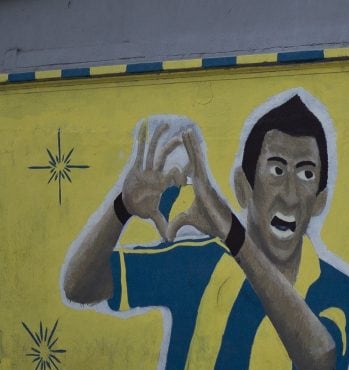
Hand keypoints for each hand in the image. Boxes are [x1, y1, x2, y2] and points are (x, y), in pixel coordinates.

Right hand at [121, 120, 187, 238]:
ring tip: (165, 124)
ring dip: (158, 137)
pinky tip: (142, 126)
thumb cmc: (142, 208)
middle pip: (165, 158)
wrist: (130, 204)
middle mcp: (154, 174)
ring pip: (153, 150)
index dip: (181, 173)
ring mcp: (145, 168)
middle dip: (173, 147)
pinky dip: (139, 139)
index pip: (174, 177)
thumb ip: (162, 225)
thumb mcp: (153, 216)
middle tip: (185, 135)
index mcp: (161, 184)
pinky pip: (138, 150)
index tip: (191, 166)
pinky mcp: (135, 166)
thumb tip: (169, 239)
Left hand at [167, 128, 233, 240]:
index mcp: (198, 186)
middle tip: (184, 131)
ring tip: (186, 130)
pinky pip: (198, 162)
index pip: (191, 168)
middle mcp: (202, 180)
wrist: (224, 227)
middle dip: (189, 145)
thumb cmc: (211, 223)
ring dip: (191, 143)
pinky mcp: (205, 180)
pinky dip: (194, 150)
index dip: (188, 157)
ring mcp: (205, 179)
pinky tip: (190, 141)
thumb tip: (167, 236)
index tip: (184, 147)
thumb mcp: (188, 221)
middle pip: (194, 159)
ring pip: (196, 157)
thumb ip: (177, 224)